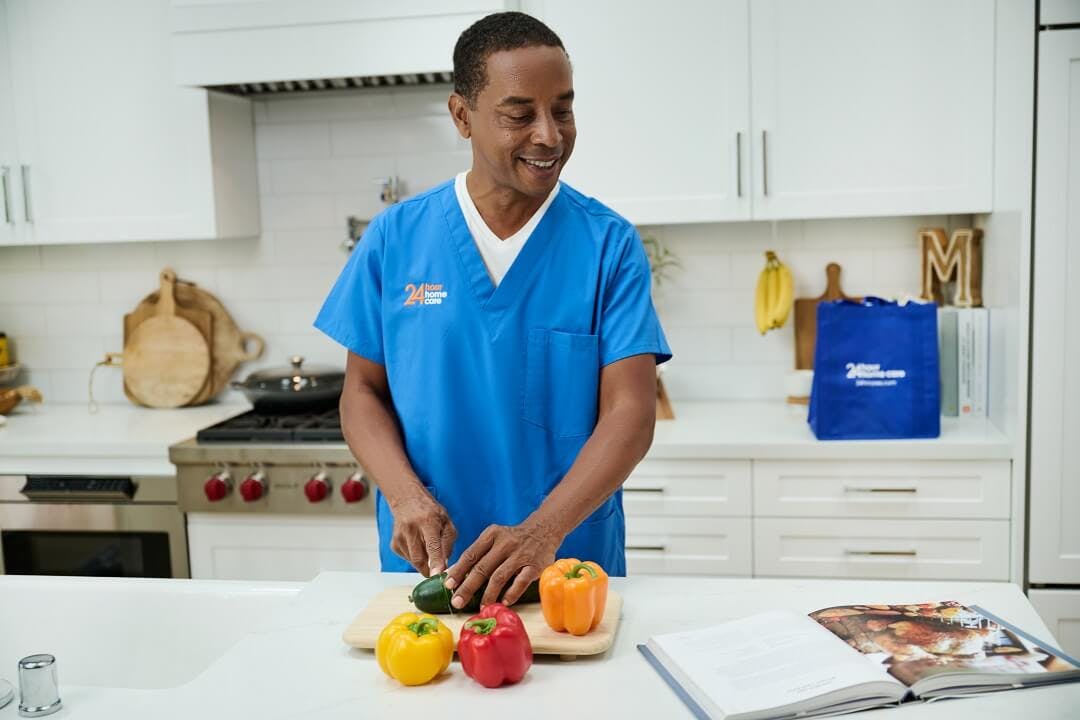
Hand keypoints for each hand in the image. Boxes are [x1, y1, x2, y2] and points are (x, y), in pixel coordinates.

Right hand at [387, 491, 456, 576]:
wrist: (407, 500)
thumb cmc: (430, 512)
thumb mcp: (446, 522)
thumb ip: (448, 543)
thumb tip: (445, 565)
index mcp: (428, 521)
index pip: (432, 546)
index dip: (435, 561)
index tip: (437, 574)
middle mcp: (411, 529)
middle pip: (420, 559)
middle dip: (430, 569)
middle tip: (438, 568)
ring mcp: (399, 537)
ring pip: (414, 562)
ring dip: (424, 561)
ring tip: (427, 545)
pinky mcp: (394, 545)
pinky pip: (408, 559)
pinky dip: (416, 557)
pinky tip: (418, 544)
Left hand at [444, 520, 561, 608]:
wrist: (544, 530)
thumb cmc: (513, 539)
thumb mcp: (494, 538)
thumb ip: (478, 553)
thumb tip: (455, 574)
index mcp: (491, 535)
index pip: (471, 554)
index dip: (458, 571)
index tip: (448, 585)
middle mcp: (505, 543)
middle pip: (482, 568)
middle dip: (467, 587)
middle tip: (457, 602)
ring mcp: (520, 555)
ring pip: (499, 577)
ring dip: (488, 595)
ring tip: (480, 608)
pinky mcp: (534, 566)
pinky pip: (521, 582)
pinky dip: (511, 594)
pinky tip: (504, 602)